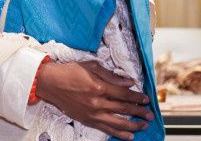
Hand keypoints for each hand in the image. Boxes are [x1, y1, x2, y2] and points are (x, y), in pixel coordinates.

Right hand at [35, 60, 152, 139]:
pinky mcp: (87, 120)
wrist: (50, 83)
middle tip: (150, 114)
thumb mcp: (92, 67)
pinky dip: (119, 133)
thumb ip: (112, 76)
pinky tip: (129, 135)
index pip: (124, 94)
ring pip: (118, 122)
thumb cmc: (70, 71)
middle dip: (139, 112)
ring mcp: (92, 113)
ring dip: (133, 125)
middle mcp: (97, 102)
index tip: (146, 99)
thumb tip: (129, 82)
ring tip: (144, 125)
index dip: (137, 97)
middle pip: (124, 109)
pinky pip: (106, 129)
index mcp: (99, 87)